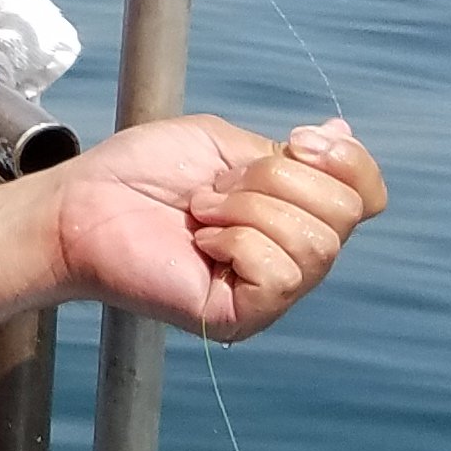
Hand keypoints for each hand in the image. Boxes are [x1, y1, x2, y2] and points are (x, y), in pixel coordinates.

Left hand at [51, 114, 386, 343]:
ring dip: (248, 208)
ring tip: (201, 213)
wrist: (83, 203)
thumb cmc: (140, 174)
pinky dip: (236, 242)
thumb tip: (343, 135)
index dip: (346, 162)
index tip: (295, 141)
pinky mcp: (244, 316)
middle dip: (274, 180)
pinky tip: (201, 244)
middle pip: (344, 214)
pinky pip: (280, 273)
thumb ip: (286, 153)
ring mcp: (271, 291)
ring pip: (315, 242)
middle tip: (214, 188)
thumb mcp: (223, 145)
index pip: (367, 195)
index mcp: (294, 211)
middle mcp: (292, 255)